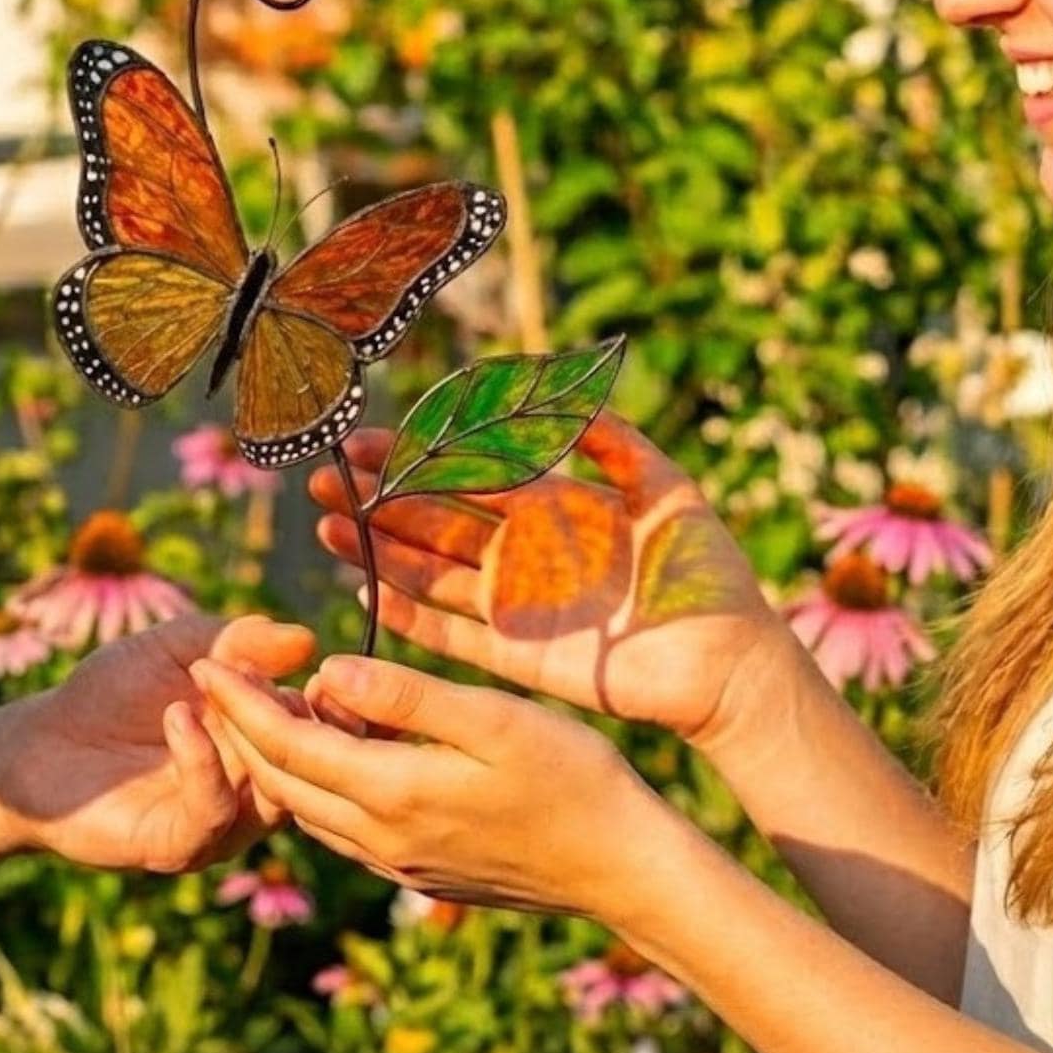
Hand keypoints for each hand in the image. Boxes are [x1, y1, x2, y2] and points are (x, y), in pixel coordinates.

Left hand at [7, 612, 314, 874]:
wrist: (38, 744)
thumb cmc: (110, 693)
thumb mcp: (178, 649)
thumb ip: (237, 641)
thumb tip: (304, 637)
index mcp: (262, 743)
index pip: (321, 731)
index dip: (330, 700)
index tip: (328, 665)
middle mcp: (252, 792)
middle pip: (306, 766)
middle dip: (297, 717)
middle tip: (270, 672)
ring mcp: (218, 824)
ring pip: (271, 794)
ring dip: (255, 737)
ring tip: (224, 688)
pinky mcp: (176, 845)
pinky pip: (212, 812)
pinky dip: (203, 761)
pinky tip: (178, 715)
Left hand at [192, 653, 669, 916]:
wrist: (620, 867)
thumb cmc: (571, 777)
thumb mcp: (492, 719)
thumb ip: (404, 695)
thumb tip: (325, 671)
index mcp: (393, 795)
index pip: (287, 745)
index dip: (239, 700)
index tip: (205, 656)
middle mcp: (381, 840)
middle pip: (281, 783)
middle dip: (239, 728)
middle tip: (215, 675)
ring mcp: (398, 862)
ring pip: (306, 808)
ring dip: (273, 758)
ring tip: (260, 703)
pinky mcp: (417, 869)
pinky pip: (340, 825)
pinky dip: (313, 783)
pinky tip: (329, 746)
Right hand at [309, 412, 788, 751]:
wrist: (731, 659)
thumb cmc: (705, 572)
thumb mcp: (665, 489)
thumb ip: (616, 439)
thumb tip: (563, 392)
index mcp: (549, 508)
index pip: (464, 475)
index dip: (412, 459)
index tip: (360, 443)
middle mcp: (521, 554)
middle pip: (432, 522)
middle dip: (375, 501)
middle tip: (320, 482)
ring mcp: (515, 607)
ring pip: (429, 573)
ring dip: (377, 552)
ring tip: (326, 527)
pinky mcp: (519, 658)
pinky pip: (452, 636)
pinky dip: (410, 616)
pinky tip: (369, 592)